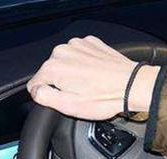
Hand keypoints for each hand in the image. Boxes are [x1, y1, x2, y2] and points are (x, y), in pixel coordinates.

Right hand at [27, 36, 159, 119]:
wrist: (131, 85)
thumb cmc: (104, 98)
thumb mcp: (69, 107)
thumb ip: (44, 97)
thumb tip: (35, 91)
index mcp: (53, 68)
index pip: (35, 84)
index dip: (46, 95)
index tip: (60, 100)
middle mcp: (63, 52)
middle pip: (51, 72)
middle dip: (61, 84)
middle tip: (79, 95)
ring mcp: (78, 45)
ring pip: (65, 62)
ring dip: (73, 73)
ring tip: (90, 86)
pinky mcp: (91, 43)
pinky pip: (80, 55)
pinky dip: (85, 65)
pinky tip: (96, 76)